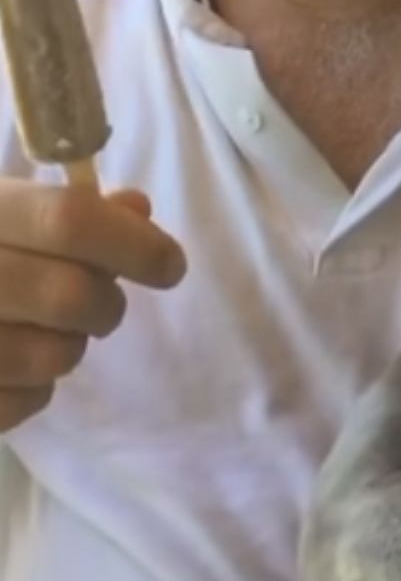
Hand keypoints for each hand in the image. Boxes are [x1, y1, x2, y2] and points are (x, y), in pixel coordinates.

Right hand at [0, 180, 185, 431]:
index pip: (69, 221)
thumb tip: (138, 212)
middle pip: (71, 295)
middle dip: (106, 303)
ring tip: (42, 329)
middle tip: (100, 300)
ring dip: (70, 346)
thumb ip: (65, 209)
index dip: (135, 243)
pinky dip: (35, 390)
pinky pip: (23, 405)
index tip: (171, 265)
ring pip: (54, 357)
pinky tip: (9, 364)